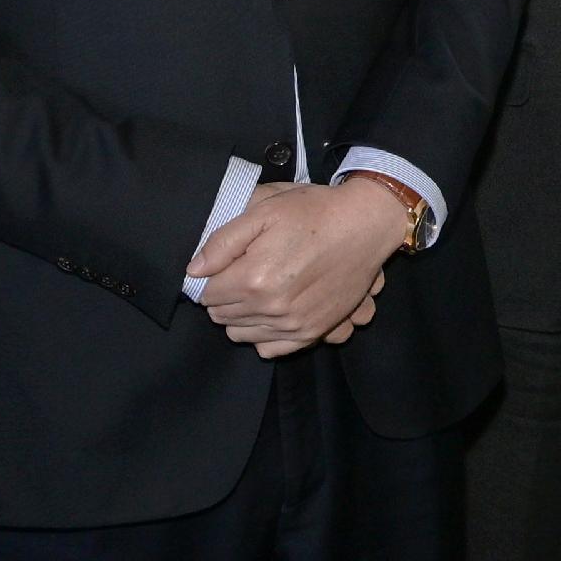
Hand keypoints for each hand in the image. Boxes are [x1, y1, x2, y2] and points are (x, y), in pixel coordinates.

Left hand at [191, 179, 402, 354]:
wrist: (366, 224)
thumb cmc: (314, 212)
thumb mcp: (264, 211)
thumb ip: (223, 242)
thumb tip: (194, 270)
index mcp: (254, 278)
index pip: (206, 294)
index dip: (212, 277)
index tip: (228, 264)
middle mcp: (272, 307)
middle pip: (222, 316)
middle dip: (225, 297)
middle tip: (243, 274)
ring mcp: (294, 324)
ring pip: (241, 334)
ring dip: (242, 316)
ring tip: (259, 291)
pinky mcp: (313, 331)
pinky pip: (270, 349)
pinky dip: (264, 334)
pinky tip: (272, 312)